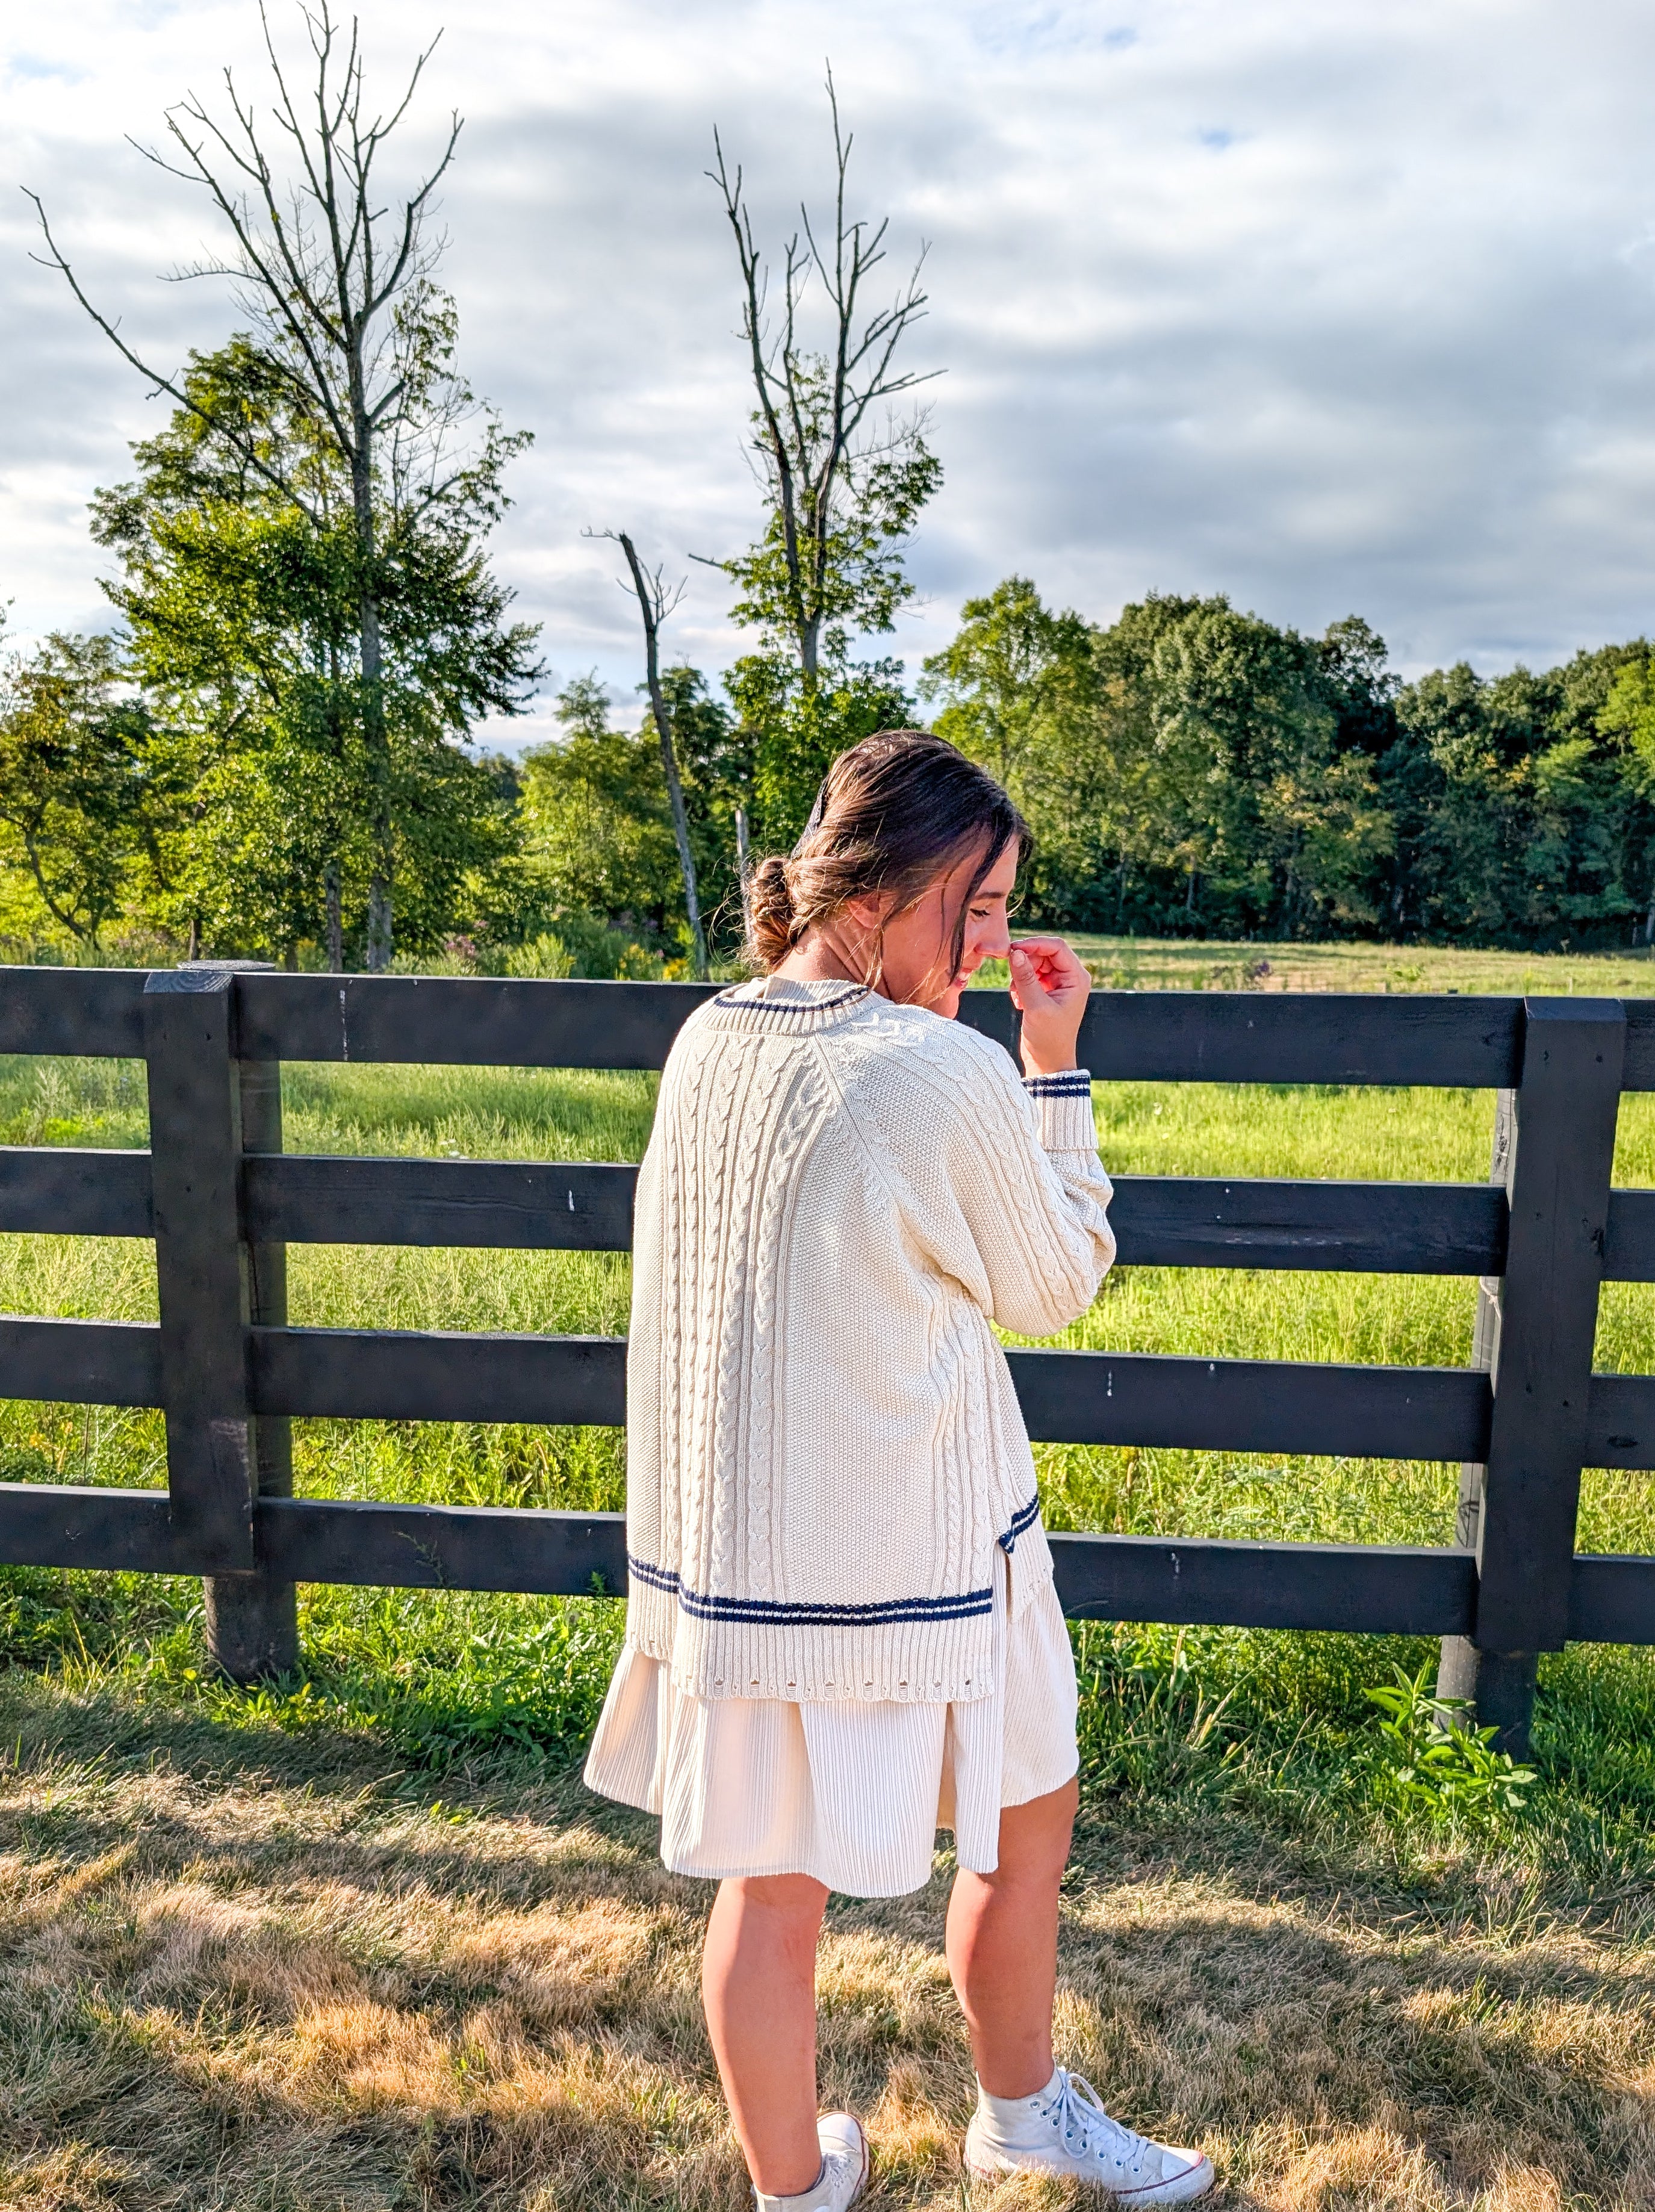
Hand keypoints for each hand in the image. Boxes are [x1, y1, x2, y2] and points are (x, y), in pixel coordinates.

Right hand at [1009, 936, 1089, 1077]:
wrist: (1048, 1062)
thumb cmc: (1049, 1039)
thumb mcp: (1036, 1007)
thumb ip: (1025, 978)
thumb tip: (1015, 953)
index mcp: (1077, 978)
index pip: (1057, 947)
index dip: (1034, 944)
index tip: (1014, 950)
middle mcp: (1070, 978)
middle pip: (1044, 954)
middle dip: (1026, 962)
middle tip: (1012, 976)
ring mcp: (1058, 985)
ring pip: (1035, 964)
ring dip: (1021, 976)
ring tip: (1017, 996)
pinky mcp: (1046, 992)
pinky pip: (1030, 976)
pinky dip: (1020, 985)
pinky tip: (1019, 1002)